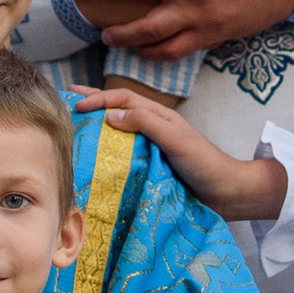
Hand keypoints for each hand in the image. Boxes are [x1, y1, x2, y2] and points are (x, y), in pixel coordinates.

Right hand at [80, 85, 285, 221]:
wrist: (227, 194)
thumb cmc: (204, 164)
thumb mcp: (176, 139)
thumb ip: (146, 124)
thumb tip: (110, 115)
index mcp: (160, 116)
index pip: (124, 99)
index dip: (100, 98)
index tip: (76, 103)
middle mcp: (153, 128)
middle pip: (119, 109)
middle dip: (94, 101)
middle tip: (66, 98)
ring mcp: (152, 148)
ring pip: (120, 130)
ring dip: (97, 124)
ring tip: (74, 124)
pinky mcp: (152, 167)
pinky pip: (124, 153)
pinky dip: (107, 149)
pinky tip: (94, 158)